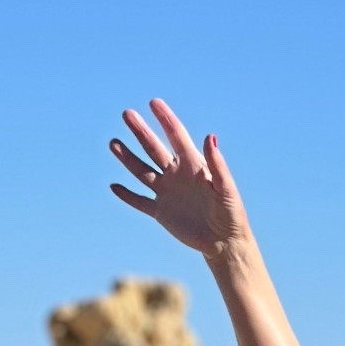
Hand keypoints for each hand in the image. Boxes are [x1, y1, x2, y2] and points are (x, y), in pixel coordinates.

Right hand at [108, 97, 249, 255]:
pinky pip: (140, 202)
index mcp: (193, 165)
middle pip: (154, 148)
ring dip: (127, 157)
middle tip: (126, 114)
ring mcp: (167, 192)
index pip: (176, 136)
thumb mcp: (225, 188)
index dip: (166, 119)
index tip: (154, 102)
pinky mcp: (161, 212)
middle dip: (141, 132)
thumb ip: (217, 164)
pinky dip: (127, 195)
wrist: (224, 243)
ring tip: (113, 143)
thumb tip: (210, 137)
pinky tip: (114, 186)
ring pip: (142, 171)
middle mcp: (177, 175)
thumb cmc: (231, 213)